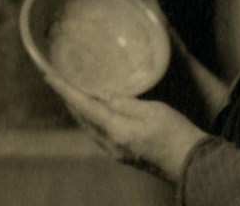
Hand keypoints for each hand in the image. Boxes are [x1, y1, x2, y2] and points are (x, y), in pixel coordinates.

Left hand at [45, 73, 207, 182]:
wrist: (190, 163)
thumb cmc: (175, 134)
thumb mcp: (153, 111)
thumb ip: (127, 103)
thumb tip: (104, 96)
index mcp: (116, 131)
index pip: (84, 107)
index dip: (66, 90)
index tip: (50, 76)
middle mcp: (110, 144)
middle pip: (81, 119)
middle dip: (69, 99)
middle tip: (60, 79)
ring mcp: (116, 151)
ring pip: (88, 126)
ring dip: (79, 108)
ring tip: (74, 90)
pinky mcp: (123, 153)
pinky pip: (98, 132)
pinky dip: (91, 117)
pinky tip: (97, 109)